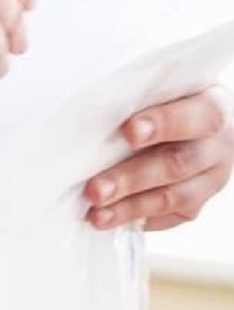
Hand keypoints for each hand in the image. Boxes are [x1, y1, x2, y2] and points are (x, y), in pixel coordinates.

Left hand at [83, 86, 233, 230]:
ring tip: (97, 214)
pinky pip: (169, 217)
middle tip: (96, 190)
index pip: (196, 116)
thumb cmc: (167, 101)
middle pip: (177, 164)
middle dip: (131, 178)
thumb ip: (141, 96)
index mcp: (213, 107)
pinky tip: (110, 219)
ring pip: (172, 197)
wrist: (196, 125)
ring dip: (129, 208)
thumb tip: (91, 110)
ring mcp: (211, 178)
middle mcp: (218, 145)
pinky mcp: (197, 204)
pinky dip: (136, 219)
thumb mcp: (164, 90)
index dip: (163, 124)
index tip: (130, 131)